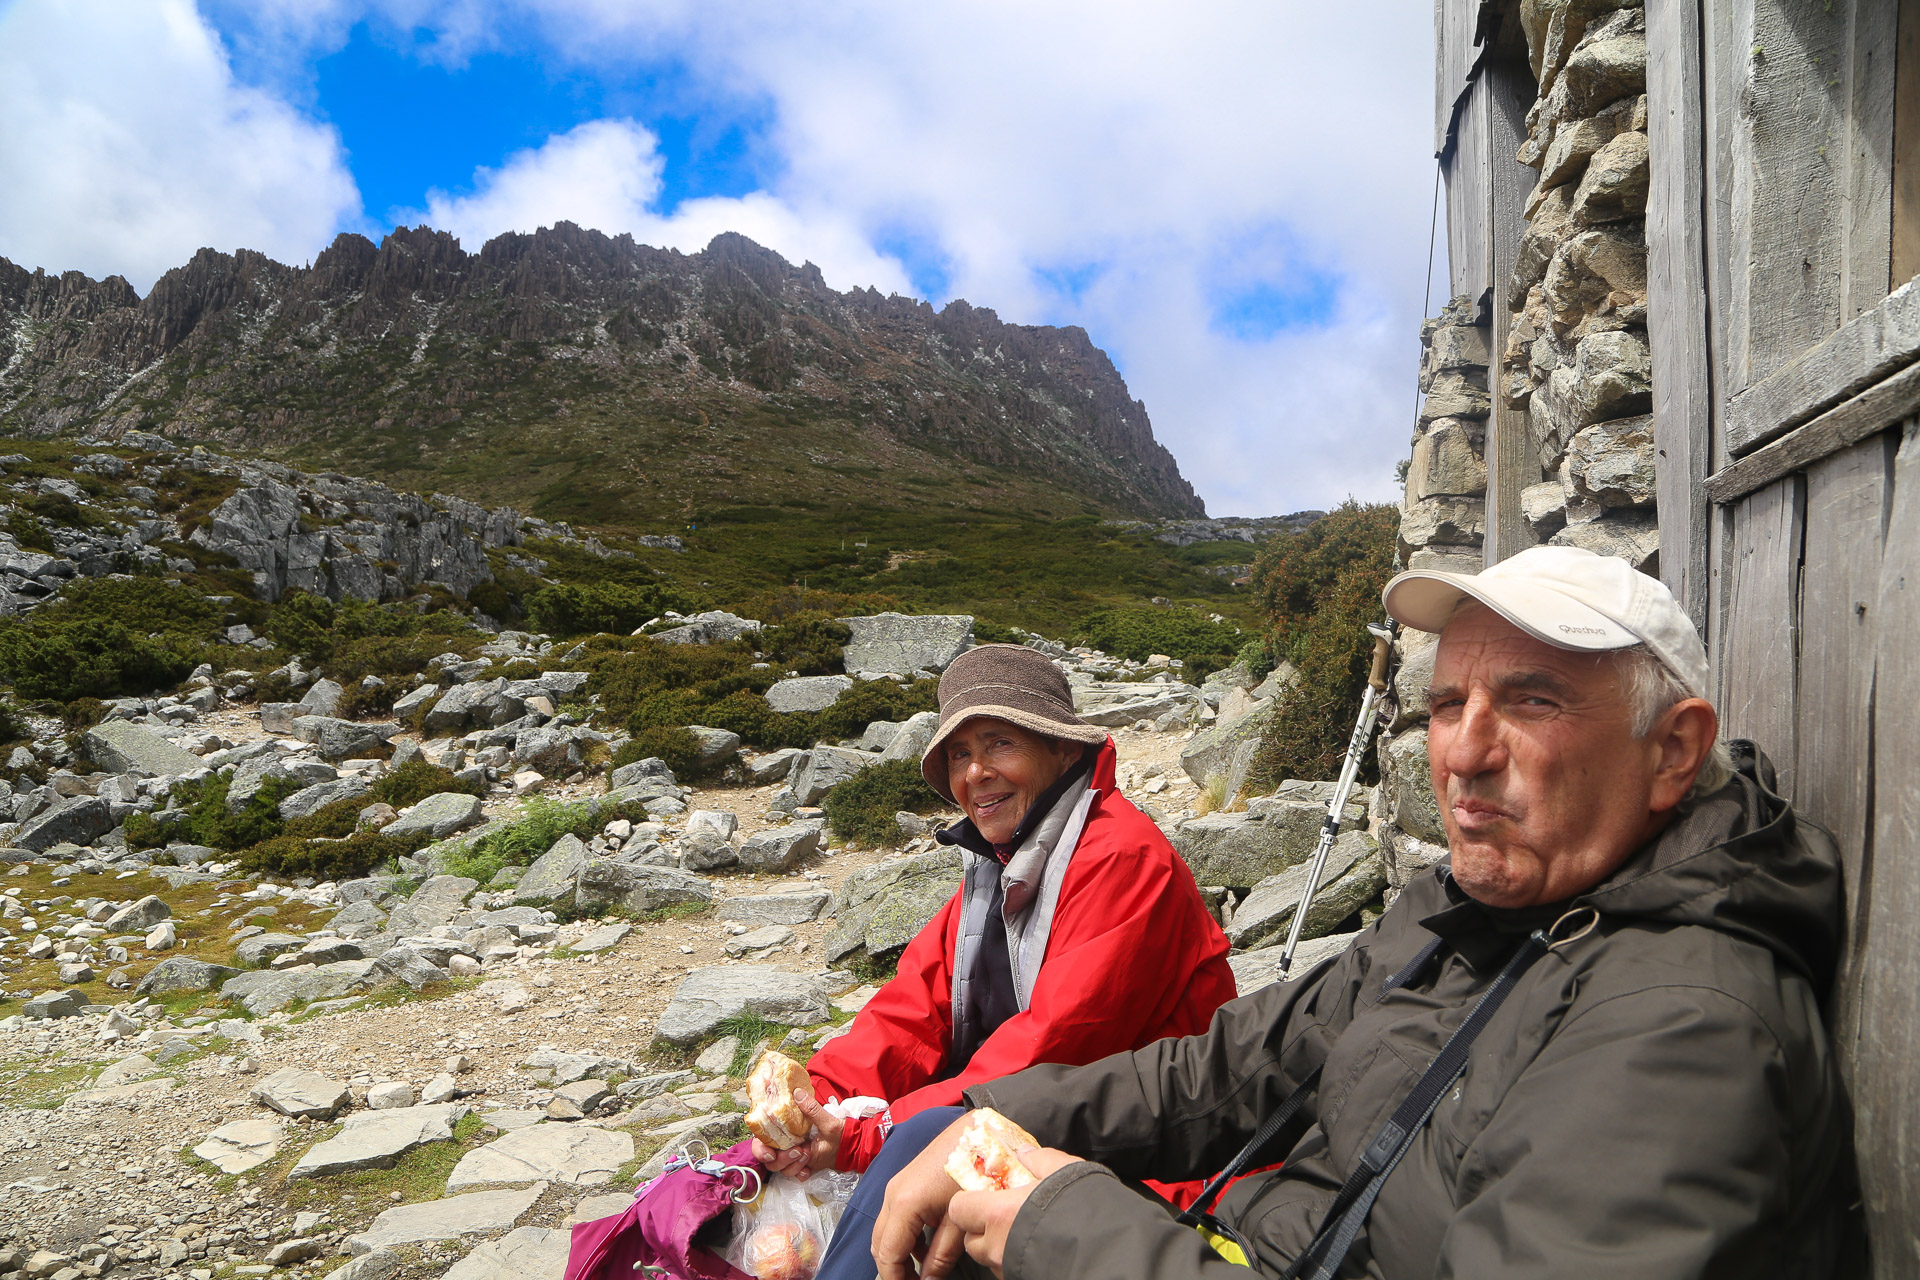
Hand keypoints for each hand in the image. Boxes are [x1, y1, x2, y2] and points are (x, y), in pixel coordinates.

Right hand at [750, 1090, 844, 1180]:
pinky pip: (794, 1176)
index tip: (771, 1153)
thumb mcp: (826, 1119)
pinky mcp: (801, 1167)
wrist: (848, 1145)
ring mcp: (792, 1158)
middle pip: (769, 1160)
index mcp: (785, 1131)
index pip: (761, 1142)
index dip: (760, 1150)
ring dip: (794, 1165)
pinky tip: (809, 1169)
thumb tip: (798, 1093)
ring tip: (808, 1154)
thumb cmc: (836, 1130)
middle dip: (781, 1159)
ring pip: (781, 1169)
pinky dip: (801, 1174)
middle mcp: (785, 1145)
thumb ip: (811, 1108)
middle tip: (798, 1151)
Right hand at [871, 1113, 973, 1279]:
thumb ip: (942, 1254)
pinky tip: (927, 1245)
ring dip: (898, 1254)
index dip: (897, 1279)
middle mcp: (892, 1195)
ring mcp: (895, 1187)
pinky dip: (904, 1237)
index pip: (888, 1255)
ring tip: (924, 1270)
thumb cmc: (972, 1169)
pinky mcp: (904, 1183)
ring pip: (884, 1232)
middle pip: (879, 1245)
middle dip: (894, 1269)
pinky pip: (894, 1218)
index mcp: (904, 1204)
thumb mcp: (960, 1218)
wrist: (976, 1130)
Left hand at [949, 1146, 1083, 1278]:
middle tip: (1006, 1217)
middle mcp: (997, 1246)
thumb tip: (1025, 1153)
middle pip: (971, 1241)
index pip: (959, 1210)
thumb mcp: (1063, 1171)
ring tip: (1025, 1234)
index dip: (968, 1203)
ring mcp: (1008, 1269)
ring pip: (990, 1260)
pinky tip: (1038, 1249)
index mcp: (998, 1214)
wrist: (1108, 1248)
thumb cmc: (1082, 1206)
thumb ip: (1039, 1160)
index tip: (985, 1197)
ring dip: (999, 1248)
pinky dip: (1015, 1260)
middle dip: (982, 1229)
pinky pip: (1008, 1271)